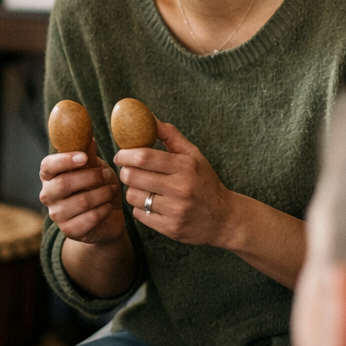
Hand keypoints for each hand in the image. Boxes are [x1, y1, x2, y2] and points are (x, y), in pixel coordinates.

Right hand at [39, 137, 126, 244]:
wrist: (107, 218)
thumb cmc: (98, 187)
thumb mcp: (95, 168)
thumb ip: (89, 155)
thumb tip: (87, 136)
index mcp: (49, 176)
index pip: (48, 166)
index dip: (64, 160)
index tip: (83, 157)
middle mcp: (48, 195)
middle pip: (64, 184)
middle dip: (90, 177)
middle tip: (106, 175)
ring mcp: (57, 215)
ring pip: (80, 202)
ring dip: (101, 194)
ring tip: (112, 190)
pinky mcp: (69, 231)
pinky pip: (89, 218)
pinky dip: (103, 210)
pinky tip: (109, 206)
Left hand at [115, 121, 241, 246]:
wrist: (225, 219)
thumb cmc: (205, 182)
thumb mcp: (194, 155)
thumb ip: (170, 135)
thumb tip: (148, 116)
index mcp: (185, 166)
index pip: (144, 156)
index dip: (125, 154)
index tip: (120, 155)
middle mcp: (181, 188)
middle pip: (133, 176)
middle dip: (125, 171)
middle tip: (128, 170)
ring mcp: (176, 210)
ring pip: (133, 196)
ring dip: (132, 190)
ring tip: (142, 187)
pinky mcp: (170, 228)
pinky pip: (139, 214)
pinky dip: (139, 208)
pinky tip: (150, 203)